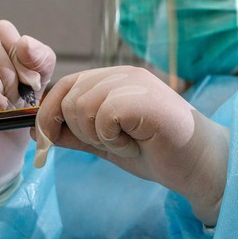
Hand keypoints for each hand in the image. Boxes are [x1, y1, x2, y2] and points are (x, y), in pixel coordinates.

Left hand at [34, 66, 228, 225]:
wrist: (198, 165)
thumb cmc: (156, 153)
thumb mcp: (105, 143)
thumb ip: (76, 134)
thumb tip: (40, 132)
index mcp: (112, 79)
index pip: (64, 85)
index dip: (48, 114)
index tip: (48, 140)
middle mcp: (122, 73)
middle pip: (68, 97)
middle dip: (77, 130)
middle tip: (111, 144)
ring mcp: (134, 82)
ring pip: (81, 107)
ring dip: (98, 136)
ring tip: (127, 143)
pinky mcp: (142, 98)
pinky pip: (103, 117)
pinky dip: (113, 139)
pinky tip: (135, 143)